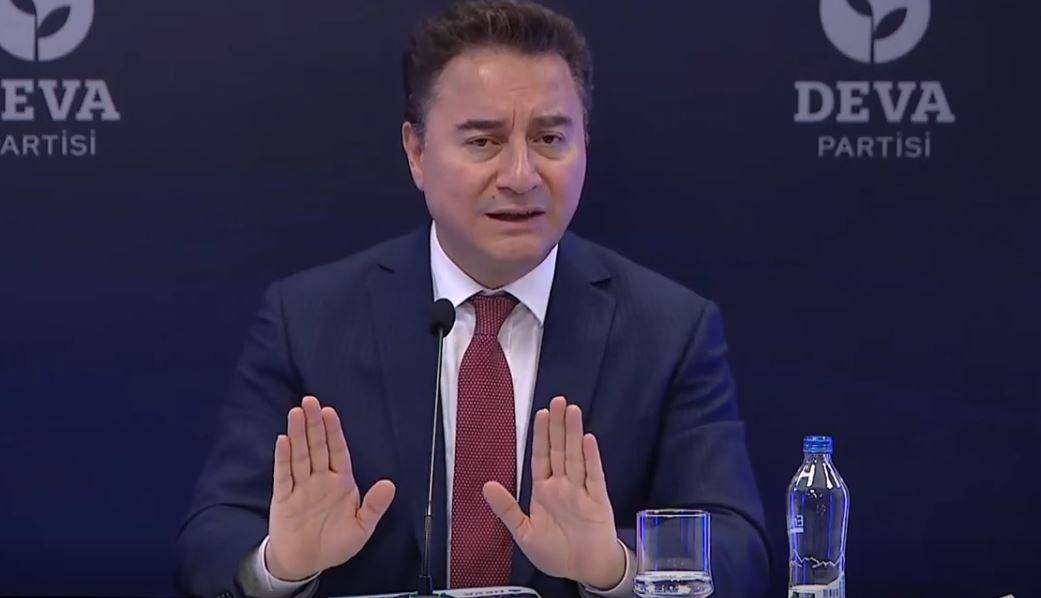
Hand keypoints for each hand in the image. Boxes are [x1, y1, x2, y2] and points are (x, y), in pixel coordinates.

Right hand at [265, 396, 395, 580]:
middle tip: (310, 401)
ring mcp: (300, 486)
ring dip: (298, 434)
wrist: (306, 563)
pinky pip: (283, 475)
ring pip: (299, 455)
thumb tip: (390, 484)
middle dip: (314, 424)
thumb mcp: (362, 528)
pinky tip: (283, 440)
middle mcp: (320, 479)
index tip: (330, 412)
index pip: (338, 451)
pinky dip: (282, 458)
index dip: (334, 432)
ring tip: (296, 413)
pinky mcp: (283, 497)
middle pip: (317, 447)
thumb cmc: (335, 543)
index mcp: (341, 482)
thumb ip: (374, 506)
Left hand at [482, 396, 625, 588]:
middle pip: (559, 450)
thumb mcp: (523, 532)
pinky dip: (591, 458)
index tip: (542, 414)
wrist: (583, 570)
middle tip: (558, 400)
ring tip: (572, 410)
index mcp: (544, 491)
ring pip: (576, 456)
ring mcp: (581, 490)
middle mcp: (563, 485)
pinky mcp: (598, 500)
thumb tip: (486, 486)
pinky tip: (588, 440)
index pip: (541, 457)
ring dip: (574, 434)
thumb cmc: (556, 552)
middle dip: (558, 426)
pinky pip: (594, 475)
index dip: (541, 435)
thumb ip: (506, 509)